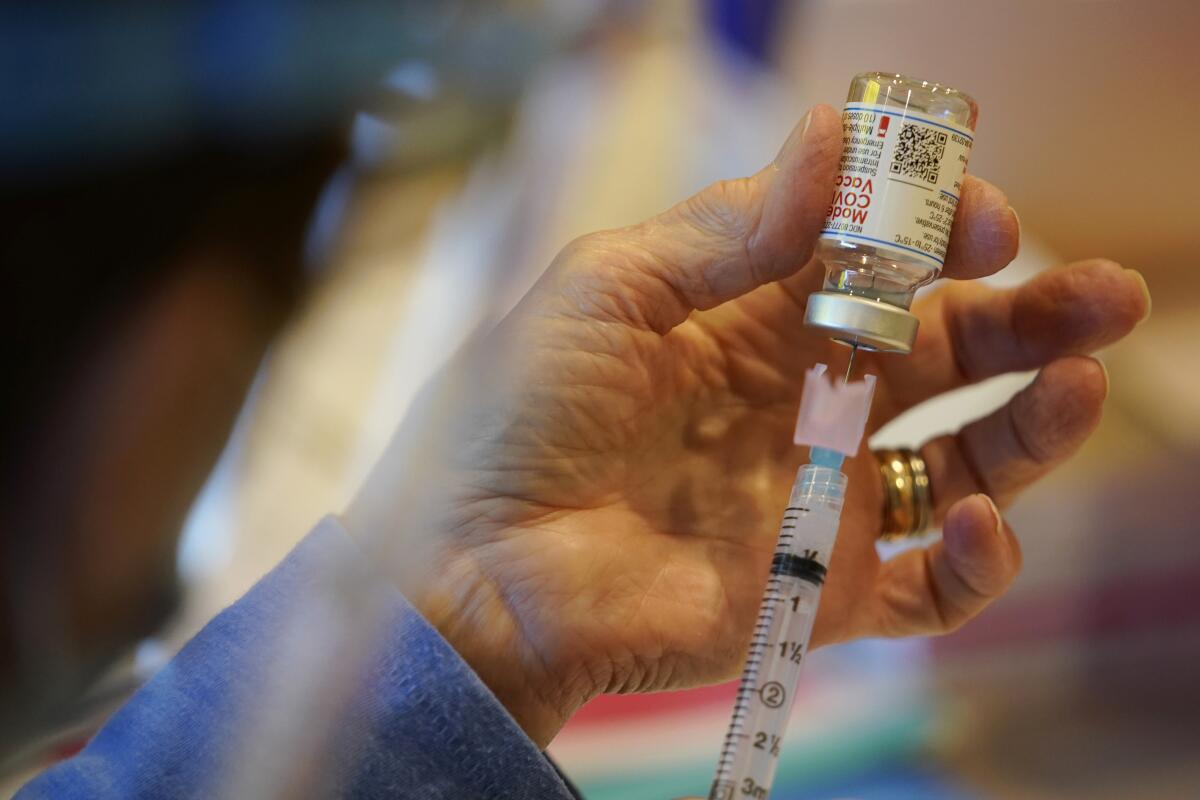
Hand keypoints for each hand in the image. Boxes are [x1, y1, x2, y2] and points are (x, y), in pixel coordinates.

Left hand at [347, 105, 1149, 746]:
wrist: (468, 569)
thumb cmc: (516, 418)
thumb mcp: (608, 290)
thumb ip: (730, 226)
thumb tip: (836, 135)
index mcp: (748, 319)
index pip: (878, 266)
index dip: (939, 236)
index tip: (982, 220)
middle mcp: (798, 402)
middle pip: (944, 354)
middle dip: (1027, 317)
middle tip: (1101, 293)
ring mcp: (817, 498)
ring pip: (964, 458)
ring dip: (1034, 425)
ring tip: (1071, 384)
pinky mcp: (821, 591)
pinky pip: (931, 586)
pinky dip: (979, 561)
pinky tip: (978, 520)